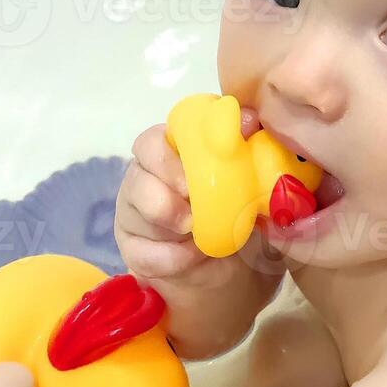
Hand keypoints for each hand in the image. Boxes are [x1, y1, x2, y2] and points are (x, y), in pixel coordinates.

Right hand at [113, 109, 261, 285]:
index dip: (164, 159)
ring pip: (135, 217)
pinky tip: (194, 256)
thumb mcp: (252, 181)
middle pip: (136, 179)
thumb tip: (250, 120)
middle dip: (164, 199)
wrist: (241, 266)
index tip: (190, 181)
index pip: (149, 142)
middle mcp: (145, 180)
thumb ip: (249, 147)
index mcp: (170, 155)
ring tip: (201, 237)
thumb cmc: (241, 212)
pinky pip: (143, 254)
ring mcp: (134, 217)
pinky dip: (173, 258)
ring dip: (173, 230)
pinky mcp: (133, 252)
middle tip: (193, 216)